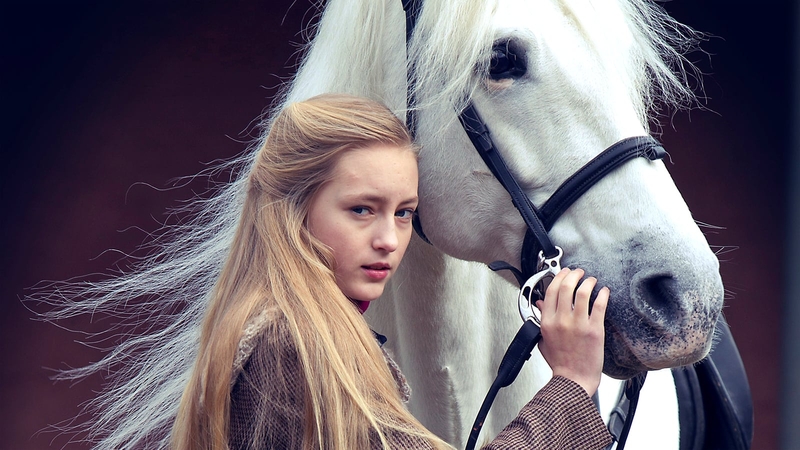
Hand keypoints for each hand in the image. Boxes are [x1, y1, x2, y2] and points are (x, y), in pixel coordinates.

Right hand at [535, 268, 607, 395]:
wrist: (573, 379)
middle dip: (573, 275)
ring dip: (588, 282)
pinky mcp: (595, 330)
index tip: (564, 273)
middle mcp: (562, 321)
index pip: (551, 291)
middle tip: (579, 272)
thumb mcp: (543, 339)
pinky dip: (603, 295)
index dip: (558, 277)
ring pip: (583, 293)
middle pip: (566, 287)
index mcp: (547, 322)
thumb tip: (540, 304)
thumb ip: (541, 319)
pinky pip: (599, 305)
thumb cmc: (560, 362)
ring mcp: (578, 325)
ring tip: (591, 280)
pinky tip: (604, 291)